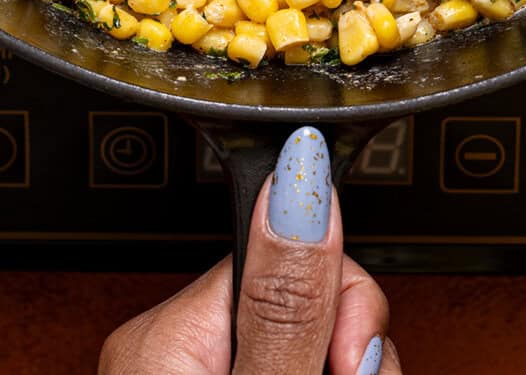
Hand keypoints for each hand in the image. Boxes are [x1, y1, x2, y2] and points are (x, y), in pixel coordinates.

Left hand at [98, 126, 399, 374]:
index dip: (344, 302)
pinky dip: (314, 373)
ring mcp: (188, 372)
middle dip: (346, 345)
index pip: (288, 250)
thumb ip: (289, 301)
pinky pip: (286, 359)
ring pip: (303, 335)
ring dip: (340, 365)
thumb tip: (302, 171)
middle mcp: (172, 344)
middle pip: (304, 294)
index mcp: (169, 331)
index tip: (356, 359)